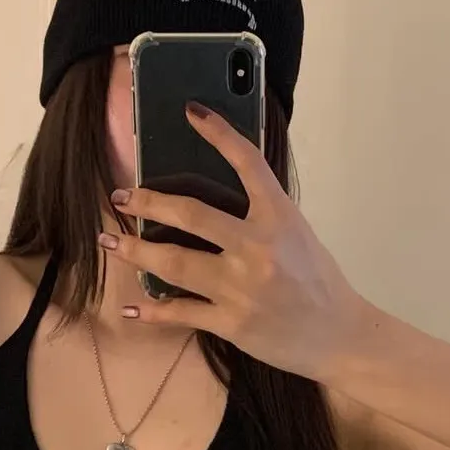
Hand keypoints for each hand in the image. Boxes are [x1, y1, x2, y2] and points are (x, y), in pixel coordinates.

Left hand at [102, 102, 372, 379]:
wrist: (339, 336)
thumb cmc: (319, 284)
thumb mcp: (298, 235)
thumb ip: (262, 215)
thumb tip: (215, 196)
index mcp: (279, 218)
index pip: (247, 162)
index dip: (218, 132)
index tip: (190, 112)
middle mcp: (258, 248)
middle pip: (190, 215)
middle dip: (147, 203)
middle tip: (122, 197)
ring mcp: (241, 288)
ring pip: (174, 263)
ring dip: (134, 252)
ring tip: (109, 242)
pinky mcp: (231, 323)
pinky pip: (181, 312)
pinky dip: (152, 311)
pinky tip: (131, 307)